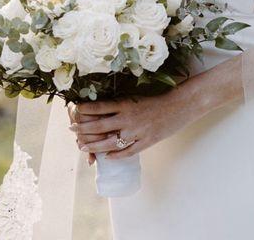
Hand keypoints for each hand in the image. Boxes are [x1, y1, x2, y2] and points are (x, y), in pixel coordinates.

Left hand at [69, 54, 244, 159]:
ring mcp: (136, 132)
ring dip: (94, 146)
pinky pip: (128, 152)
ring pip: (109, 142)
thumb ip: (121, 103)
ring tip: (82, 147)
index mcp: (125, 104)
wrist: (181, 104)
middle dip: (83, 129)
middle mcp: (128, 118)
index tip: (74, 112)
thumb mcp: (137, 96)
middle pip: (99, 126)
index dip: (84, 111)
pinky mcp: (146, 142)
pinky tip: (107, 158)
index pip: (98, 108)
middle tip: (72, 130)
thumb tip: (103, 108)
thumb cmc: (159, 97)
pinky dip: (116, 155)